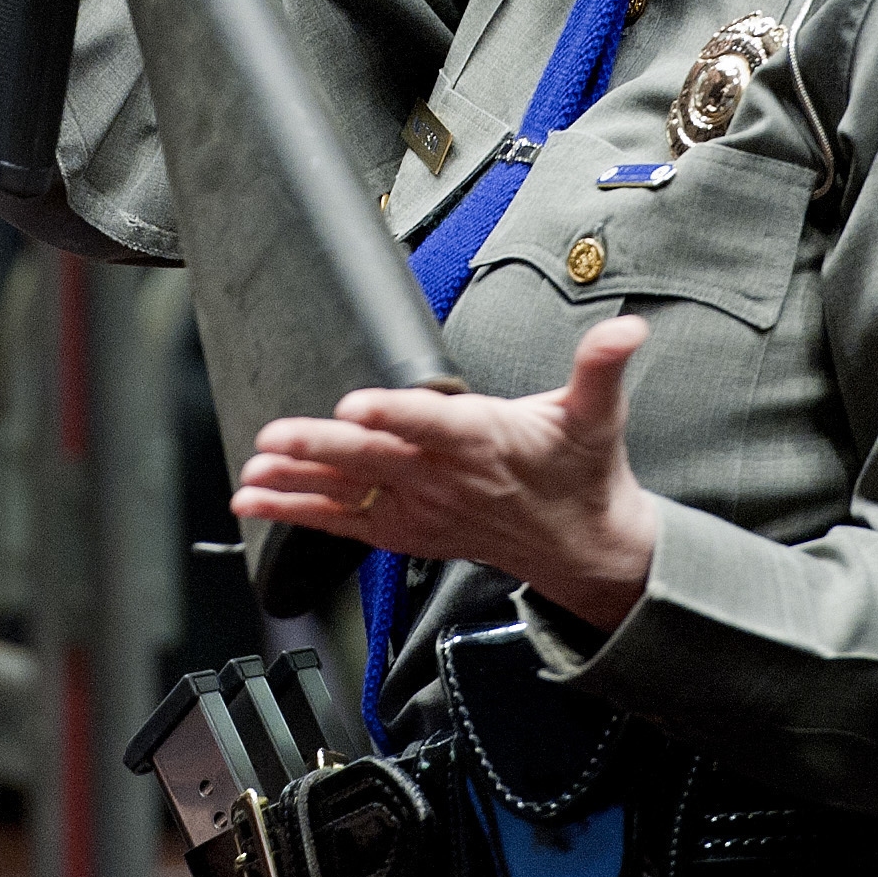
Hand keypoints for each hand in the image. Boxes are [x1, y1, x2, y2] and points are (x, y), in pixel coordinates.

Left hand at [232, 316, 660, 633]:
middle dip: (320, 449)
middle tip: (273, 438)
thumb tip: (628, 329)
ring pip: (349, 496)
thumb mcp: (598, 414)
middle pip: (375, 461)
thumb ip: (602, 366)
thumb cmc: (579, 472)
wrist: (581, 547)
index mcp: (486, 441)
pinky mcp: (405, 530)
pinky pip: (343, 523)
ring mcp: (421, 509)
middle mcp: (445, 478)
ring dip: (295, 485)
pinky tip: (256, 502)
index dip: (395, 415)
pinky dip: (298, 512)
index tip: (356, 406)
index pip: (434, 425)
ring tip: (250, 478)